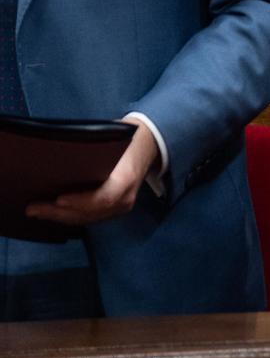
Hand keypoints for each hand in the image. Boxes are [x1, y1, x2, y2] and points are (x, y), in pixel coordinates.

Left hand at [25, 116, 156, 226]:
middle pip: (91, 212)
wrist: (149, 145)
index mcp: (127, 178)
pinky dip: (70, 216)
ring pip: (88, 218)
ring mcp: (122, 206)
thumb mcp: (112, 139)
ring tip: (37, 212)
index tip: (58, 200)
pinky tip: (54, 212)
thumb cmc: (127, 139)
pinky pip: (90, 217)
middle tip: (33, 208)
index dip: (80, 202)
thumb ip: (92, 151)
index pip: (104, 198)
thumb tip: (56, 156)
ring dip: (60, 217)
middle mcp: (126, 198)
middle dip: (59, 213)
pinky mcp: (115, 209)